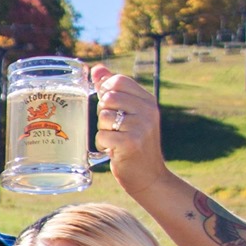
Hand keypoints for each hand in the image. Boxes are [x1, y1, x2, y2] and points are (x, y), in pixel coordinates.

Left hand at [88, 65, 168, 195]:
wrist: (148, 176)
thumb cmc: (134, 143)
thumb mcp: (129, 114)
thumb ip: (113, 91)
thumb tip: (97, 69)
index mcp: (148, 101)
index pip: (119, 80)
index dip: (106, 91)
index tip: (110, 106)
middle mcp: (148, 111)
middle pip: (108, 98)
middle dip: (103, 113)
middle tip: (114, 127)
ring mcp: (141, 126)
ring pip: (103, 117)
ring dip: (103, 130)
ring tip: (115, 139)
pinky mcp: (131, 143)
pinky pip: (102, 135)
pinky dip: (102, 144)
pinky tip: (113, 150)